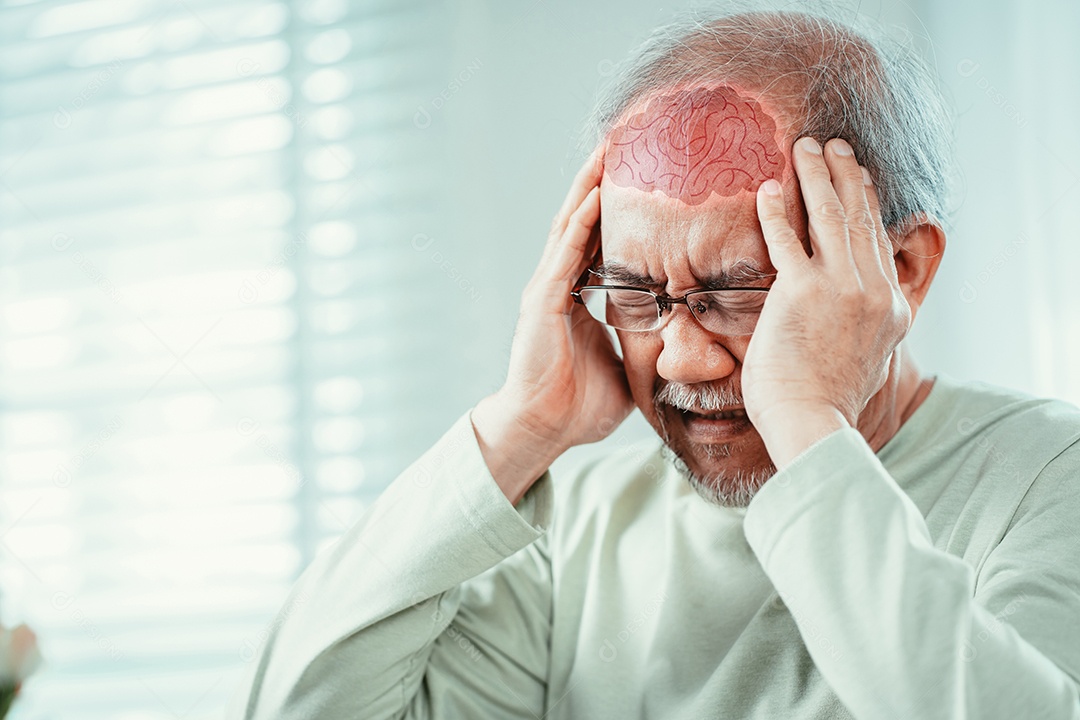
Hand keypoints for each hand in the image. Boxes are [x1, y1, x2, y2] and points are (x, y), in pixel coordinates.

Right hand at [472, 148, 634, 501]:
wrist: (543, 430)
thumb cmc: (578, 407)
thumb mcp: (624, 370)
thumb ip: (645, 351)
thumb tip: (685, 352)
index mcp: (574, 299)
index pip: (597, 242)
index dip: (615, 210)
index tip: (639, 180)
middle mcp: (557, 286)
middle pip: (581, 222)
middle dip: (600, 182)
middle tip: (624, 145)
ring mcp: (546, 290)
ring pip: (570, 226)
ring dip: (588, 187)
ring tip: (609, 151)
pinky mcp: (542, 302)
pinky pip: (565, 253)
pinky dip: (581, 223)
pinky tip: (597, 194)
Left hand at [742, 137, 911, 465]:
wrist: (812, 422)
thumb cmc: (825, 400)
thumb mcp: (865, 358)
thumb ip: (861, 326)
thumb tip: (846, 316)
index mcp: (891, 307)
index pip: (878, 240)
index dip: (866, 202)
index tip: (857, 176)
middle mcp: (873, 290)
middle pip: (859, 217)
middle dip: (845, 174)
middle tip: (832, 145)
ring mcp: (840, 288)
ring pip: (830, 216)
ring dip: (815, 176)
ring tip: (805, 147)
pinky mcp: (802, 291)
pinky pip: (786, 239)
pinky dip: (775, 210)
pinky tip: (766, 187)